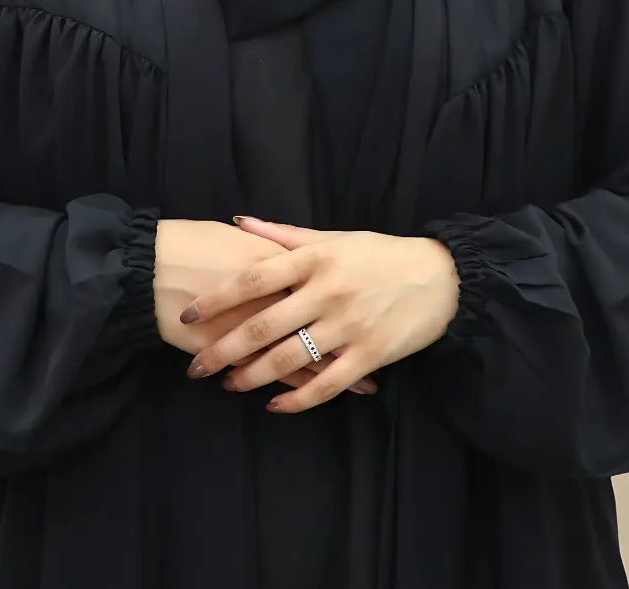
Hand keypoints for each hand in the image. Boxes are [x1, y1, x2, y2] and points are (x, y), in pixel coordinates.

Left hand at [154, 219, 376, 397]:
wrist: (440, 278)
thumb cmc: (380, 254)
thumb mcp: (334, 237)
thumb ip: (283, 235)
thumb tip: (240, 221)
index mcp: (315, 258)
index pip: (254, 279)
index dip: (218, 298)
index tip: (189, 314)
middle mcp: (327, 292)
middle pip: (263, 325)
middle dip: (223, 349)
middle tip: (195, 366)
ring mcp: (348, 326)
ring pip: (289, 359)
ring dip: (252, 376)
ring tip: (228, 385)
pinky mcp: (369, 355)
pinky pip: (326, 384)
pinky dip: (297, 400)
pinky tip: (274, 406)